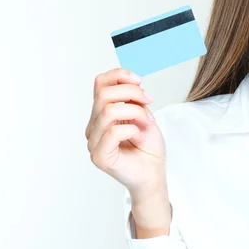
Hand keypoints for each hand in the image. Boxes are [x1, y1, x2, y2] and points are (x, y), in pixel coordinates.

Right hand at [85, 68, 166, 198]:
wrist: (154, 173)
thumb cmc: (149, 147)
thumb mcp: (143, 114)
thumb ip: (132, 98)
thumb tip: (130, 81)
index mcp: (101, 114)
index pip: (100, 83)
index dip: (119, 75)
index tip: (140, 81)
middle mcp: (94, 126)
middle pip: (104, 94)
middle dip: (132, 93)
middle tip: (150, 102)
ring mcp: (93, 142)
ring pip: (108, 111)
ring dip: (135, 112)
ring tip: (148, 122)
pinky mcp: (99, 156)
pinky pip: (113, 132)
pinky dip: (132, 130)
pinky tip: (139, 136)